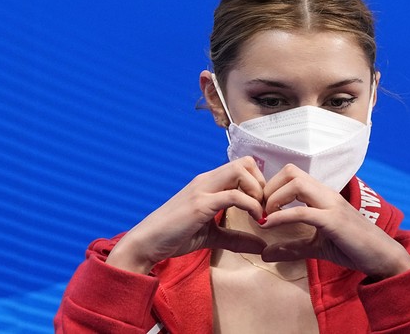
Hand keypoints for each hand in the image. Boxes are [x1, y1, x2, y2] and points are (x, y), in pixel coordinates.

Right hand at [106, 157, 266, 273]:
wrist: (146, 243)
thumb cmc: (174, 236)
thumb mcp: (212, 237)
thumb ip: (235, 239)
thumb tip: (261, 246)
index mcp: (209, 183)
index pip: (242, 166)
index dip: (259, 183)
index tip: (263, 206)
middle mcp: (206, 180)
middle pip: (245, 162)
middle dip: (262, 183)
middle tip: (264, 207)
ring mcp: (203, 190)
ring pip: (241, 171)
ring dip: (257, 191)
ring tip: (259, 213)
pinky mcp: (200, 205)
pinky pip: (235, 196)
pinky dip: (251, 206)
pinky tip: (255, 220)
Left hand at [259, 164, 409, 278]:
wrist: (383, 257)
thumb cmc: (353, 247)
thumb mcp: (316, 246)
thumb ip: (292, 247)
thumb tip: (264, 254)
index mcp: (323, 195)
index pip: (292, 174)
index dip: (272, 186)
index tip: (262, 207)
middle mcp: (327, 194)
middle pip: (291, 172)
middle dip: (269, 188)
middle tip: (261, 210)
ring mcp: (332, 205)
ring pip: (296, 184)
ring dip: (274, 198)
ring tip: (266, 217)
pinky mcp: (334, 221)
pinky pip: (303, 212)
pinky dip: (281, 216)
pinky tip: (269, 225)